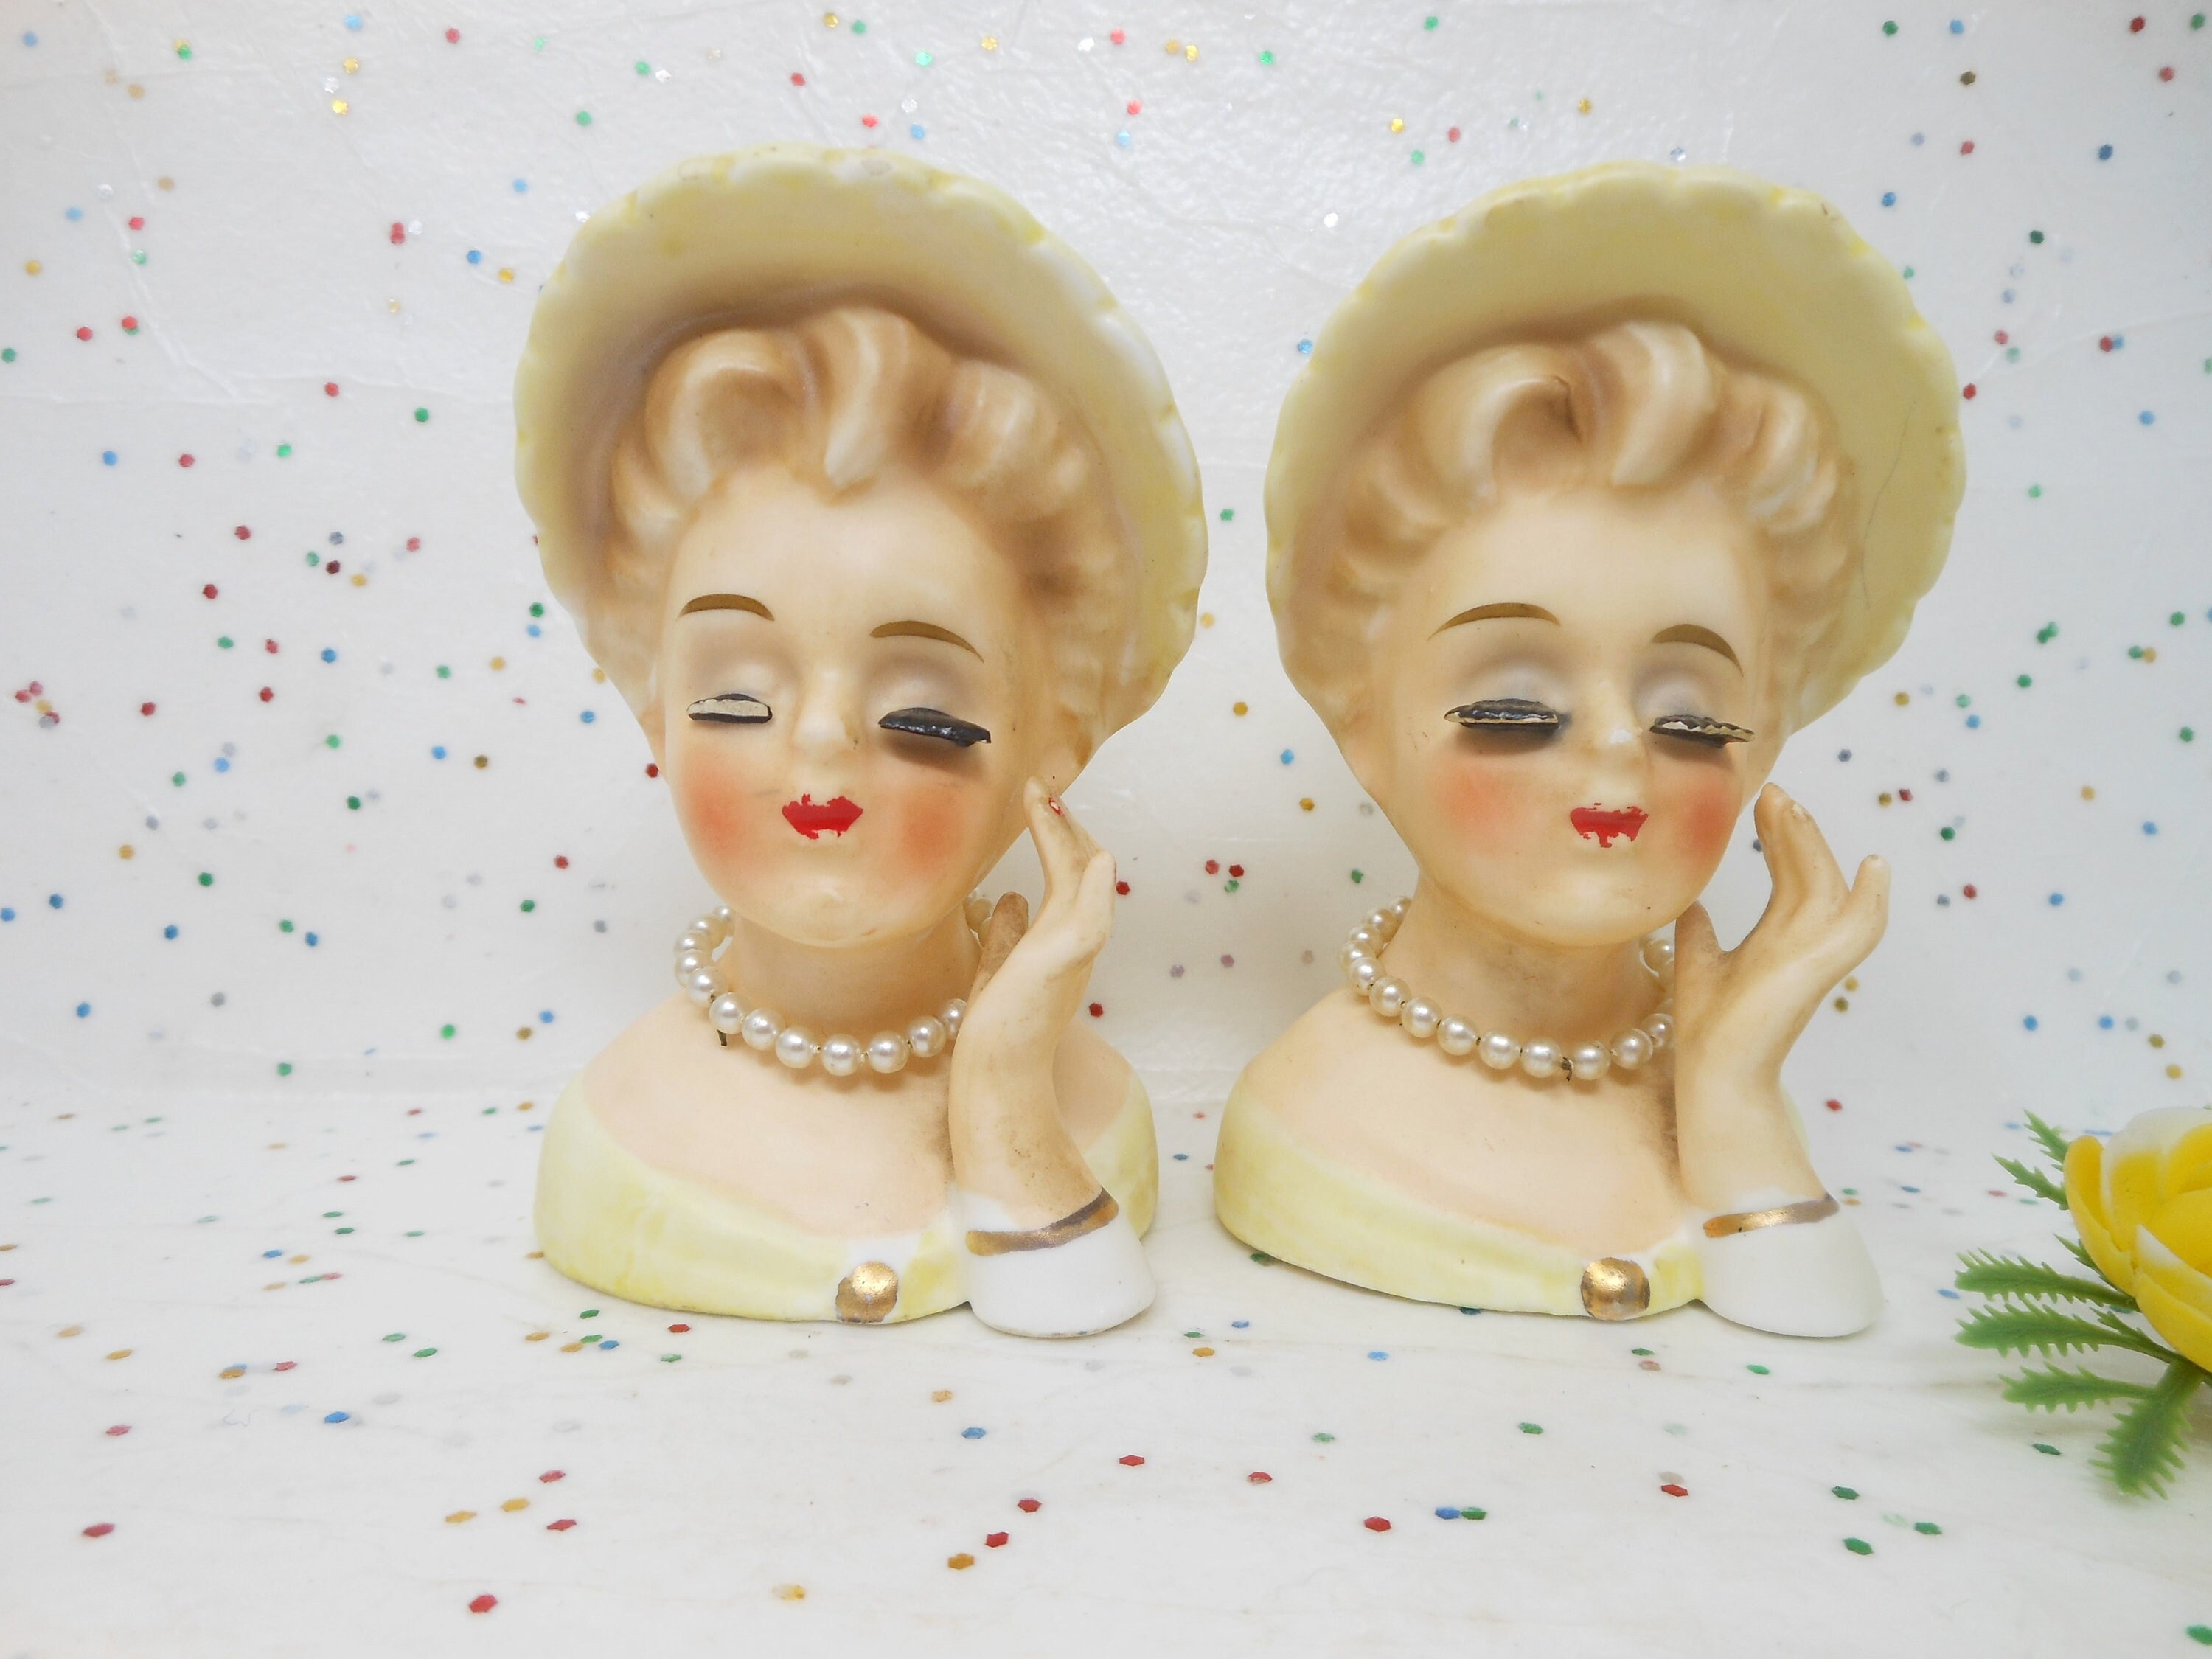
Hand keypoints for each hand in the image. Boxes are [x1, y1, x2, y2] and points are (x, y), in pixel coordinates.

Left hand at [945, 778, 1117, 1222]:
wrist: (998, 1072)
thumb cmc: (998, 1029)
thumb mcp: (998, 967)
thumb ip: (1006, 932)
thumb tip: (1008, 897)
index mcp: (1063, 941)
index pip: (1070, 877)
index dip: (1058, 837)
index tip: (1037, 803)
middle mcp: (1077, 940)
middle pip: (1083, 868)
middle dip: (1064, 825)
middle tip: (1041, 789)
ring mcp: (1077, 949)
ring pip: (1085, 878)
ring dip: (1067, 836)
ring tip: (1044, 799)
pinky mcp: (1067, 957)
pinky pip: (1088, 908)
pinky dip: (1088, 877)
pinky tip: (1090, 851)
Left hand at [1673, 782, 1889, 1090]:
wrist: (1710, 1070)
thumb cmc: (1709, 1027)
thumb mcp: (1698, 962)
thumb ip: (1700, 932)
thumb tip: (1692, 903)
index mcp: (1777, 937)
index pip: (1788, 876)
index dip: (1782, 837)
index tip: (1766, 799)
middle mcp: (1801, 942)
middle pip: (1809, 874)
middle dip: (1795, 832)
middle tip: (1774, 791)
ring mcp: (1814, 956)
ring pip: (1828, 890)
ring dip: (1814, 849)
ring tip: (1792, 810)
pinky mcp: (1818, 971)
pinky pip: (1859, 930)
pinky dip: (1871, 901)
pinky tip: (1873, 868)